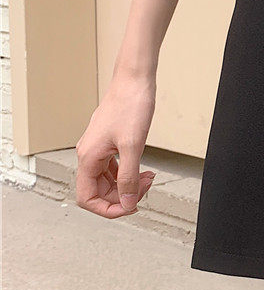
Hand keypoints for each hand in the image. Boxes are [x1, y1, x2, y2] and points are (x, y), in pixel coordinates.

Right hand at [76, 72, 156, 217]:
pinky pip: (113, 167)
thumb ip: (128, 177)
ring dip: (127, 185)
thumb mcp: (133, 146)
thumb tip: (126, 203)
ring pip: (107, 180)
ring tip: (148, 179)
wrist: (134, 81)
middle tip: (146, 188)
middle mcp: (89, 154)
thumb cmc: (131, 106)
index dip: (109, 209)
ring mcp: (98, 148)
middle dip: (123, 195)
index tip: (130, 207)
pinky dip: (128, 173)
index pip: (87, 198)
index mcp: (88, 157)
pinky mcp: (108, 142)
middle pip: (99, 191)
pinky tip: (143, 171)